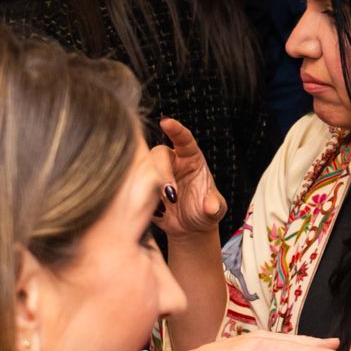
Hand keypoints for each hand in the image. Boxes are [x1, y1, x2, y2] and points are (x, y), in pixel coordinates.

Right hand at [154, 118, 225, 235]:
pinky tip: (158, 212)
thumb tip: (211, 207)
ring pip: (144, 169)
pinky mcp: (143, 188)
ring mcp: (154, 174)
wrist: (189, 228)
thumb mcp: (214, 210)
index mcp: (190, 157)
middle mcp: (171, 161)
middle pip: (159, 155)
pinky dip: (144, 200)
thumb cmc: (204, 211)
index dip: (175, 129)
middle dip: (163, 173)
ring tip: (164, 208)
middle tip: (172, 196)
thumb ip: (214, 206)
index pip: (183, 139)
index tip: (166, 122)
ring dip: (151, 187)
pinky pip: (135, 187)